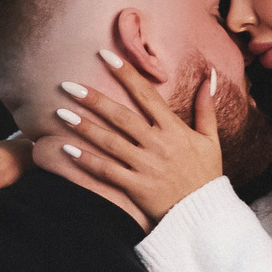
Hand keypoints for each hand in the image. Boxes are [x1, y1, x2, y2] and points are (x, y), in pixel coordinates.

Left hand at [50, 49, 221, 222]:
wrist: (204, 215)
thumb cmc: (206, 176)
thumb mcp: (211, 140)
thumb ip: (206, 108)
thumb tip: (210, 78)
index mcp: (174, 129)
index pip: (146, 95)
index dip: (125, 73)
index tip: (105, 55)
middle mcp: (157, 144)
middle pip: (121, 116)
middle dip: (93, 99)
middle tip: (68, 85)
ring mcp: (146, 166)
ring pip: (110, 142)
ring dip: (84, 127)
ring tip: (60, 113)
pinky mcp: (136, 187)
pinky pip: (107, 171)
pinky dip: (86, 160)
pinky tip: (67, 149)